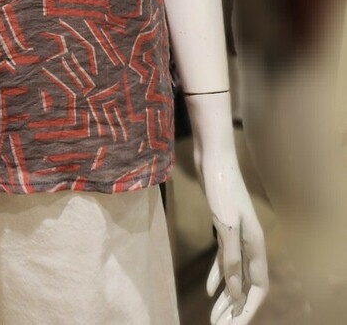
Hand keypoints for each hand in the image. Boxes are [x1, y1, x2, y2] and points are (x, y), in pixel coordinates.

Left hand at [195, 150, 268, 322]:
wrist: (213, 157)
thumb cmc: (221, 189)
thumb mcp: (225, 226)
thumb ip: (230, 259)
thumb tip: (234, 292)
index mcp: (255, 245)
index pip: (258, 287)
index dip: (248, 308)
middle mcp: (250, 242)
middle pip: (246, 284)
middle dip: (235, 307)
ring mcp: (236, 234)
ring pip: (234, 273)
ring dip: (225, 295)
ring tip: (214, 315)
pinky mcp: (223, 226)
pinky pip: (223, 259)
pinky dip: (216, 275)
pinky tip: (208, 289)